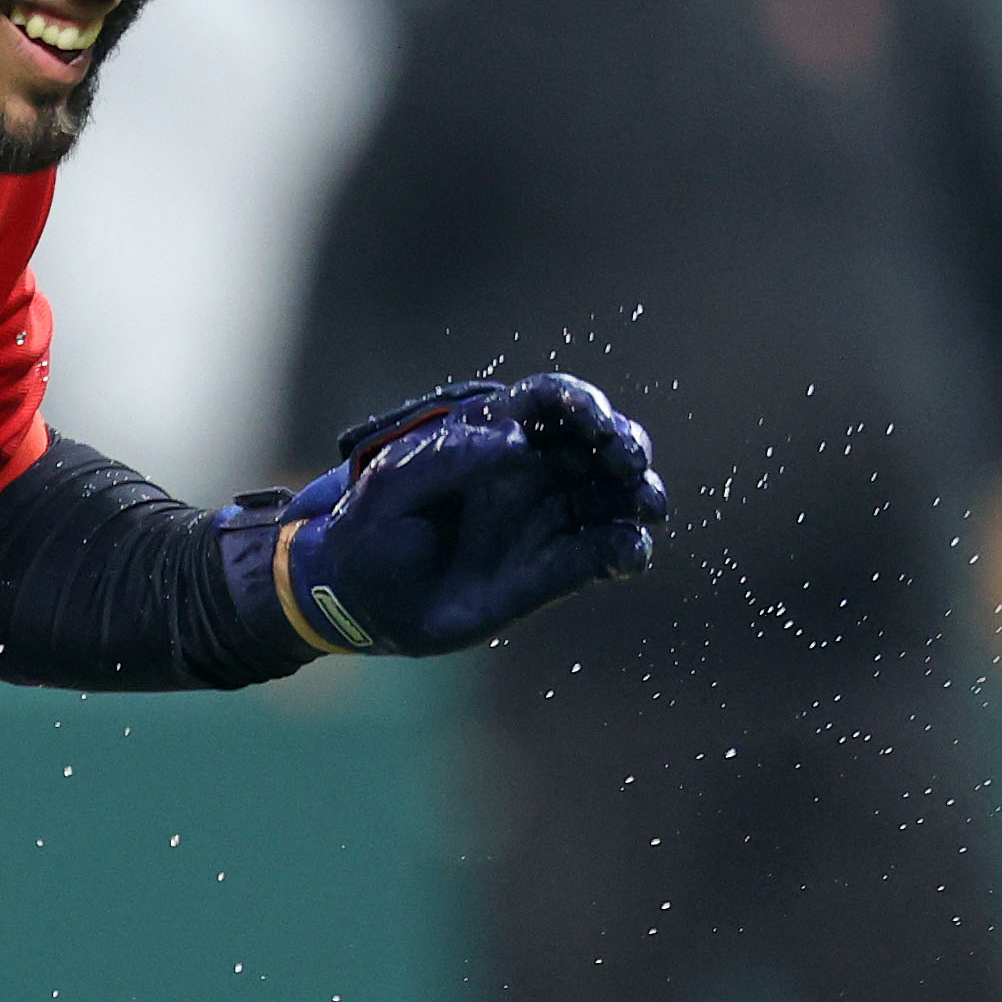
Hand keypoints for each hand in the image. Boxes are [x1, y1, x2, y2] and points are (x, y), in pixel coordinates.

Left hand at [265, 374, 664, 657]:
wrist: (357, 599)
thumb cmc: (366, 530)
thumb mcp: (391, 486)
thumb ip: (448, 457)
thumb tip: (514, 438)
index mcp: (490, 437)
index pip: (550, 402)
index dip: (581, 404)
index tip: (595, 422)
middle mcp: (528, 473)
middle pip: (598, 444)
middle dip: (625, 444)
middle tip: (627, 462)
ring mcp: (543, 519)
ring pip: (613, 496)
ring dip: (640, 495)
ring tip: (645, 506)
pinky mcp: (551, 570)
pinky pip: (602, 553)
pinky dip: (625, 550)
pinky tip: (627, 552)